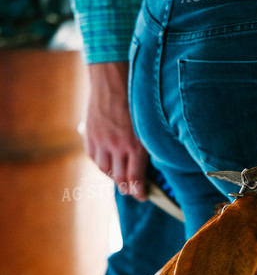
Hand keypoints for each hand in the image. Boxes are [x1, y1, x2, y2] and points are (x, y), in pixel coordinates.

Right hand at [85, 62, 147, 199]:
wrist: (113, 79)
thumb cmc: (137, 101)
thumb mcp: (147, 126)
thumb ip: (145, 147)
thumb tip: (148, 167)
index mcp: (135, 146)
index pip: (135, 180)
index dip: (139, 192)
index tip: (143, 196)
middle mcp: (117, 147)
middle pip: (119, 180)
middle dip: (127, 188)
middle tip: (132, 190)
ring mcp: (101, 142)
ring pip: (105, 170)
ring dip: (113, 176)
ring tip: (120, 175)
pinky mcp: (90, 135)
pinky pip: (94, 158)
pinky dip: (101, 163)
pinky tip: (108, 161)